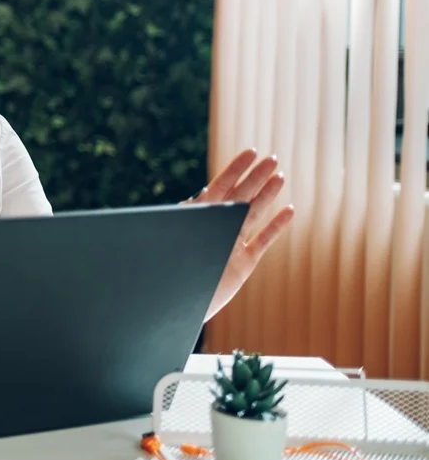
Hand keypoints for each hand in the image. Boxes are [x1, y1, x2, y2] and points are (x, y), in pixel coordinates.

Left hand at [186, 148, 294, 320]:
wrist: (177, 307)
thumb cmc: (170, 273)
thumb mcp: (177, 241)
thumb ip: (189, 223)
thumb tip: (198, 201)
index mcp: (199, 219)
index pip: (220, 188)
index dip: (235, 169)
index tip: (251, 152)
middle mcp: (217, 229)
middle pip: (240, 197)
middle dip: (255, 177)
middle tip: (272, 159)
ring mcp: (231, 245)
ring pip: (253, 215)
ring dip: (267, 196)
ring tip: (280, 176)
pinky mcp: (243, 265)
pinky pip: (262, 241)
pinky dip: (276, 226)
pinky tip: (289, 210)